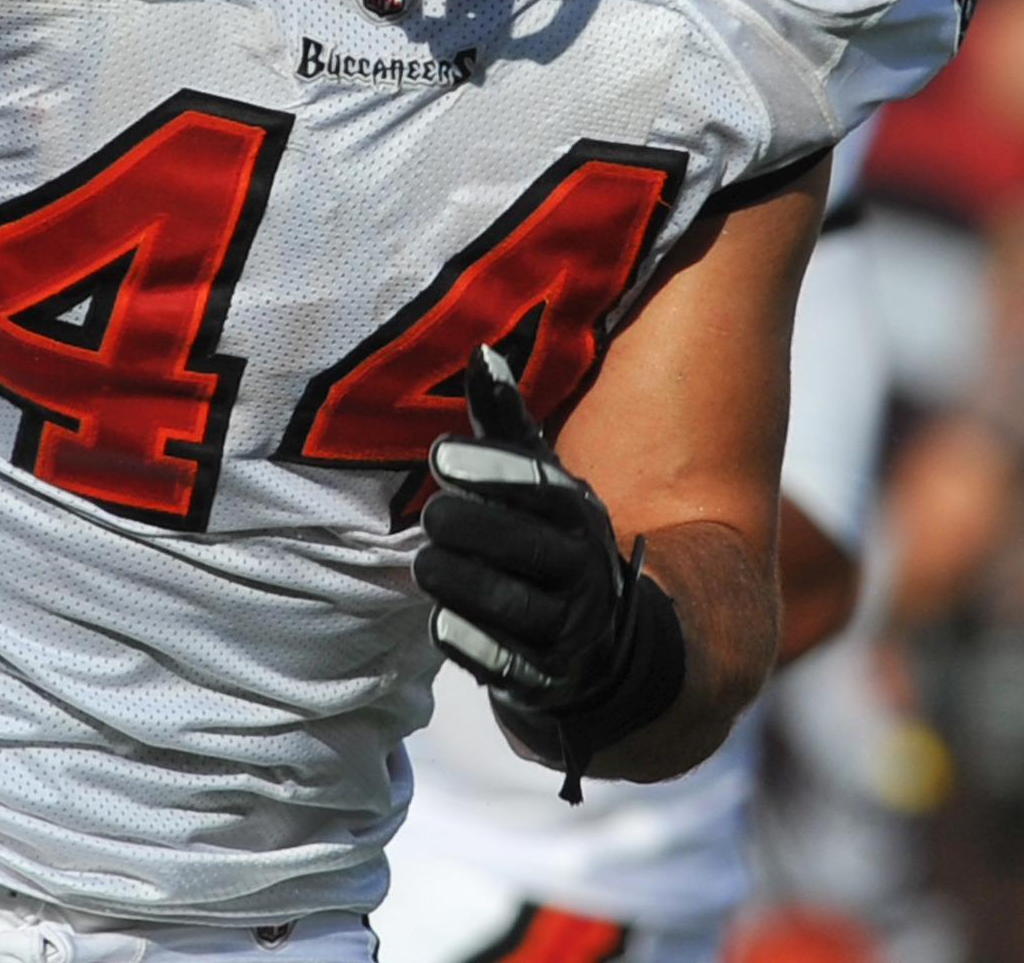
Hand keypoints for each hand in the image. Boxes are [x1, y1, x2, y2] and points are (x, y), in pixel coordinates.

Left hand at [413, 345, 640, 710]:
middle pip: (514, 543)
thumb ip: (504, 422)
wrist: (594, 638)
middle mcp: (580, 567)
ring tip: (429, 563)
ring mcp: (565, 625)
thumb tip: (478, 352)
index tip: (439, 455)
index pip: (537, 484)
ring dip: (453, 578)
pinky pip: (493, 655)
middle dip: (462, 526)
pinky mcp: (541, 672)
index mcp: (577, 511)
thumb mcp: (534, 478)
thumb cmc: (543, 535)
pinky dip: (463, 636)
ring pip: (500, 600)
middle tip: (435, 516)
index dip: (489, 468)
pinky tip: (444, 620)